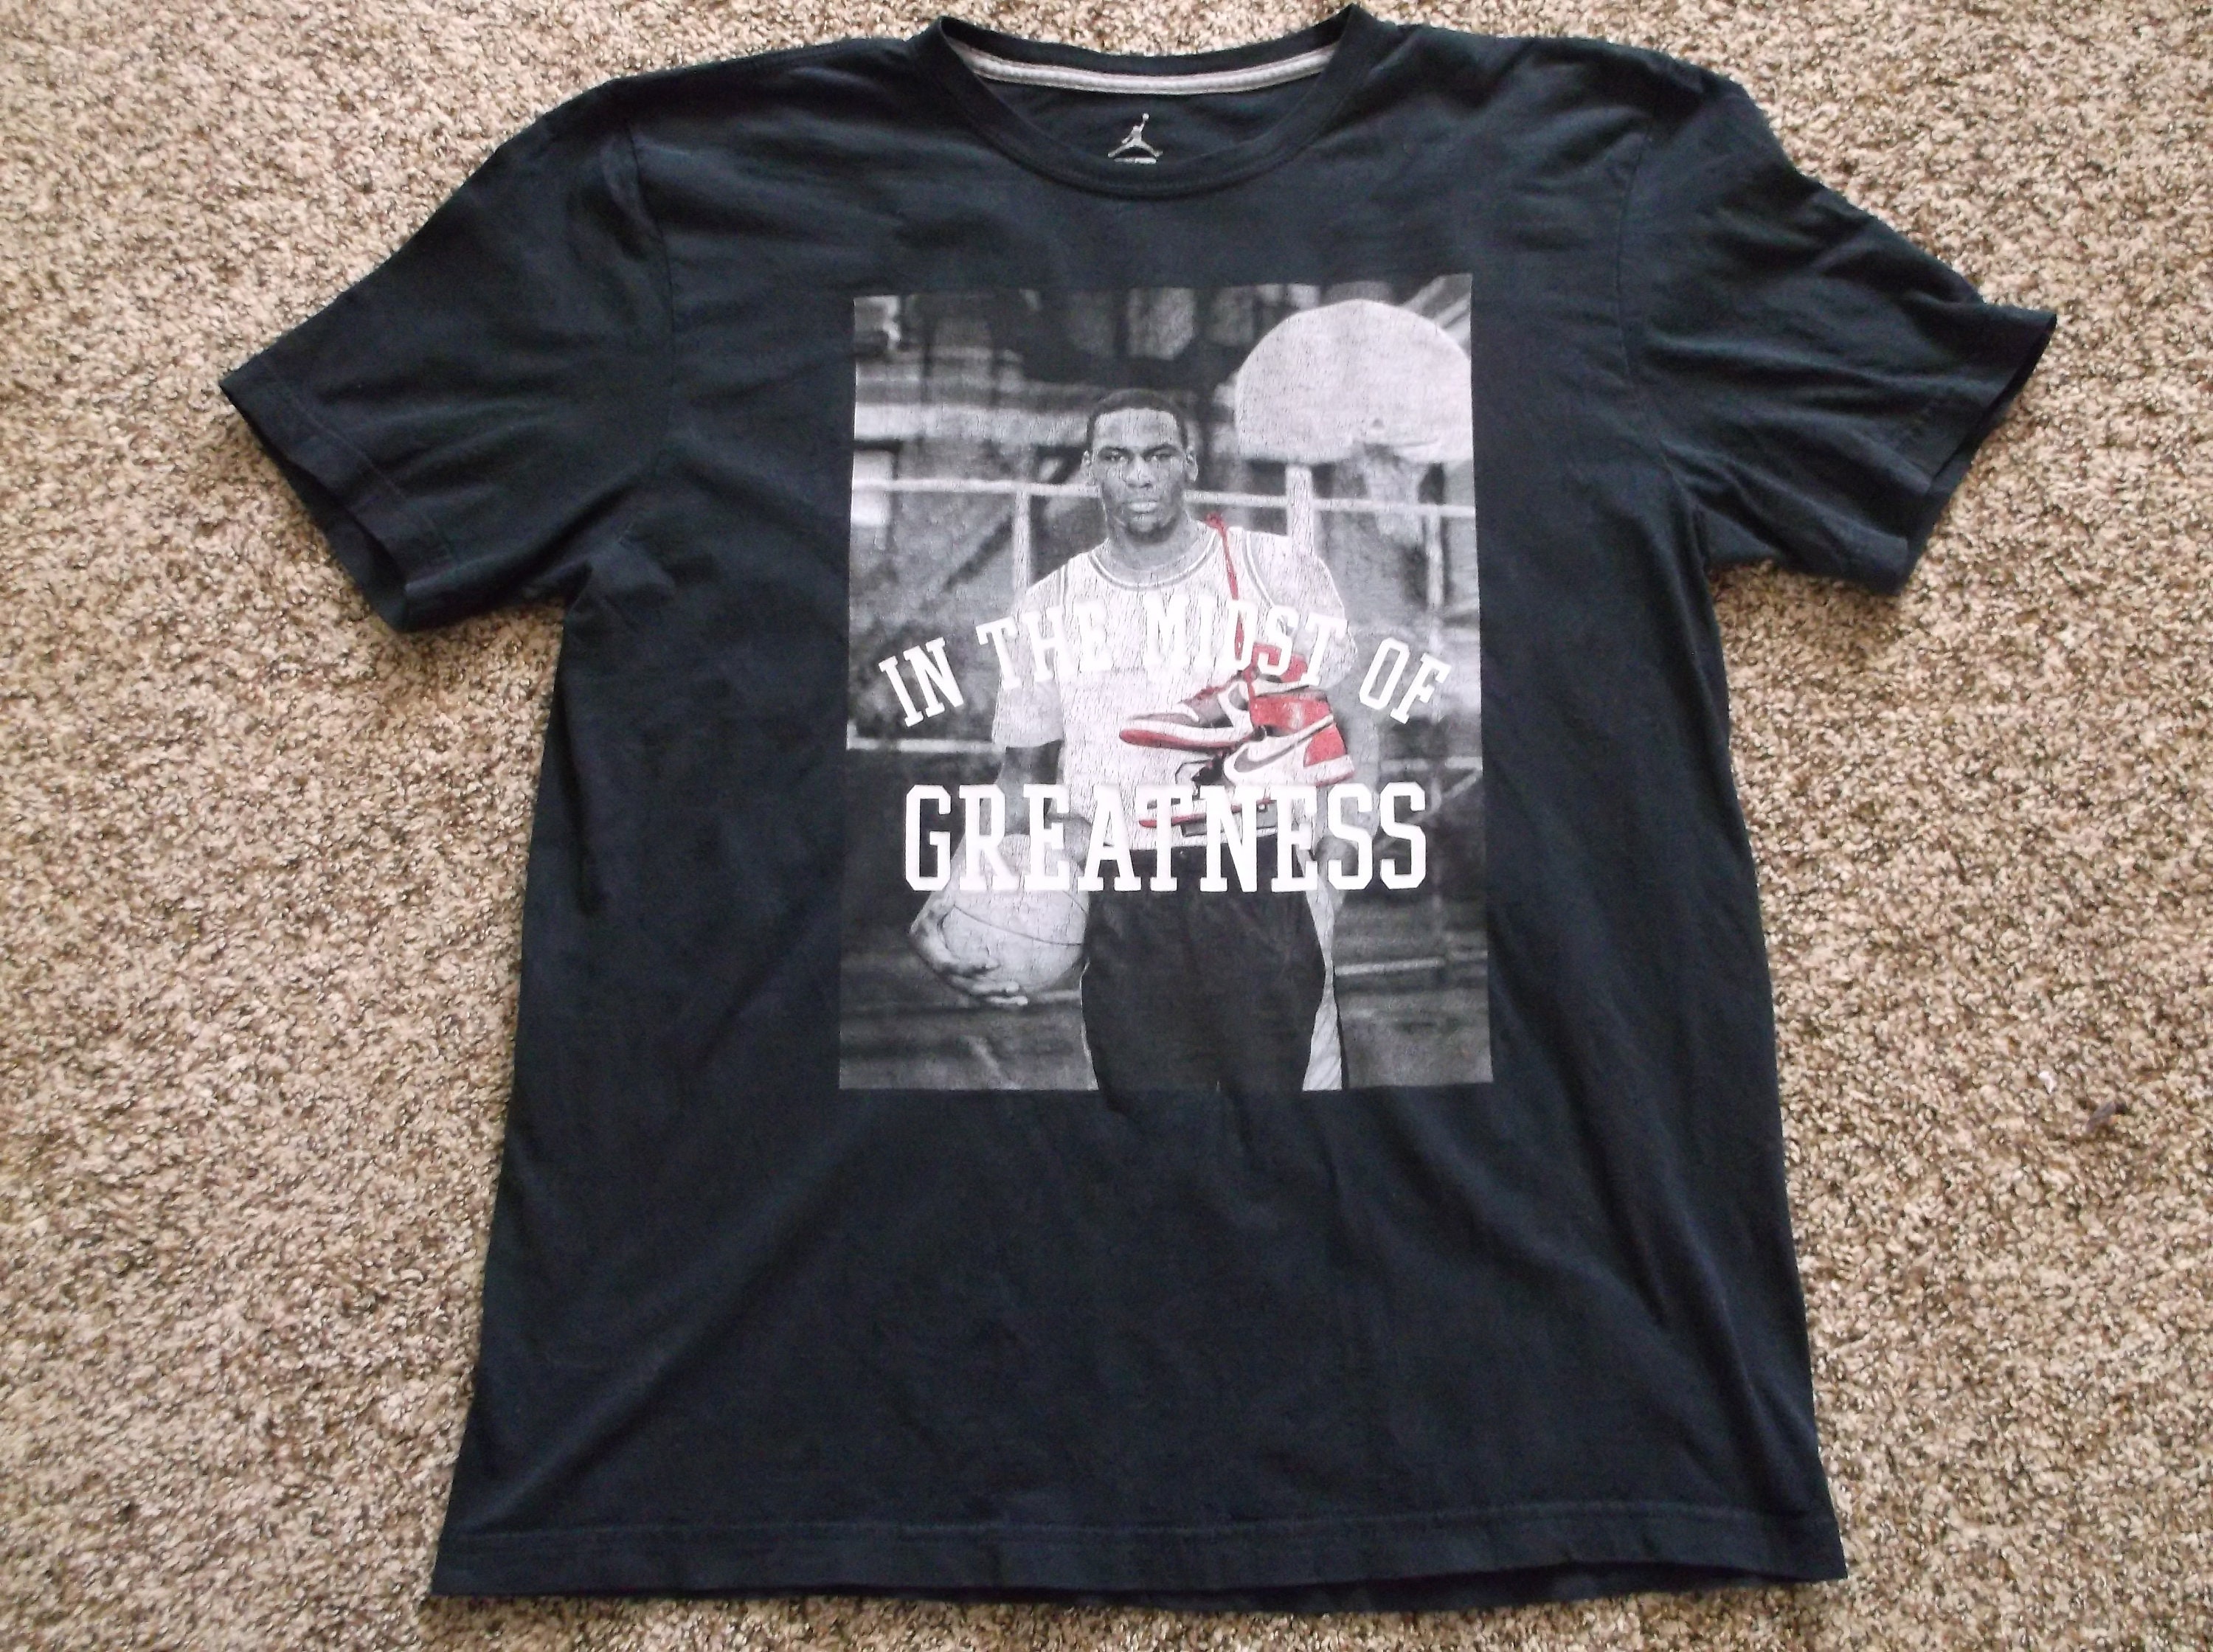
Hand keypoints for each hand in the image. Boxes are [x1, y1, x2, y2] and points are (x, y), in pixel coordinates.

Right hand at [908, 887, 1029, 1007]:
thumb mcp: (926, 921)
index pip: (958, 969)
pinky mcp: (969, 987)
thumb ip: (937, 910)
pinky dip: (1002, 1002)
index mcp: (942, 964)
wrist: (922, 948)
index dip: (975, 967)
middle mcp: (952, 980)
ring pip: (982, 998)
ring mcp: (961, 986)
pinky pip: (986, 998)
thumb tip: (950, 895)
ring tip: (1023, 1000)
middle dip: (994, 989)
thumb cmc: (926, 932)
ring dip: (1002, 1001)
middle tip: (1015, 986)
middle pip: (974, 989)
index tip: (995, 962)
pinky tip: (1019, 1001)